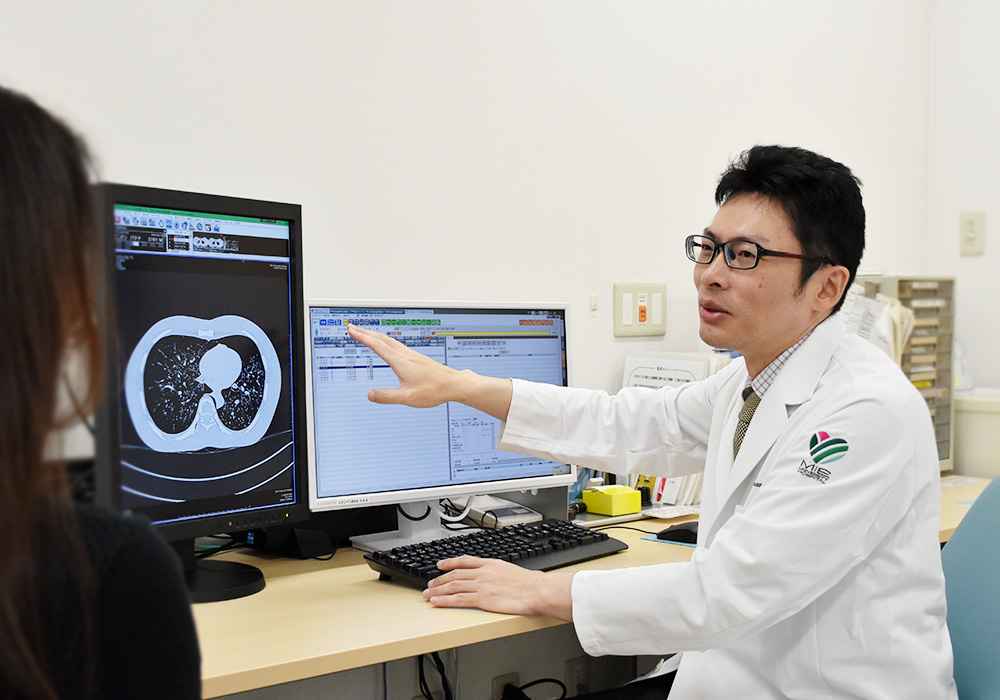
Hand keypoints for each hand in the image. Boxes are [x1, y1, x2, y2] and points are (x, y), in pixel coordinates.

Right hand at [346, 323, 460, 407]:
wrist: (454, 384)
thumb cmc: (434, 390)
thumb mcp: (407, 397)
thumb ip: (387, 396)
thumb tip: (370, 395)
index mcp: (401, 361)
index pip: (376, 345)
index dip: (362, 336)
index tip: (351, 330)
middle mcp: (406, 355)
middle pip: (381, 338)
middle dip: (365, 332)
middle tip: (353, 327)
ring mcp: (412, 355)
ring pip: (390, 340)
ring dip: (375, 335)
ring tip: (366, 333)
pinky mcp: (417, 358)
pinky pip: (397, 344)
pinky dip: (386, 341)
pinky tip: (388, 345)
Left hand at [423, 556, 574, 620]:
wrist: (536, 591)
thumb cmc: (530, 584)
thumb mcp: (510, 570)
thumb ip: (498, 573)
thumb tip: (495, 578)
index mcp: (490, 564)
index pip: (464, 561)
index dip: (450, 562)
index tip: (440, 565)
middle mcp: (483, 573)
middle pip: (455, 574)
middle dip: (440, 579)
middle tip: (430, 584)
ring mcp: (481, 585)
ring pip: (453, 586)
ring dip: (438, 590)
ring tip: (428, 594)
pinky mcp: (482, 599)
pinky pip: (458, 599)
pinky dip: (445, 600)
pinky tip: (437, 602)